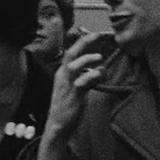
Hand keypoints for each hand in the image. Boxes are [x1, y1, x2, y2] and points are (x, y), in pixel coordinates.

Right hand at [36, 32, 109, 159]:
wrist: (57, 126)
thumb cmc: (69, 106)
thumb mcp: (77, 86)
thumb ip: (86, 75)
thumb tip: (101, 67)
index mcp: (63, 72)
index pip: (73, 50)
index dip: (86, 40)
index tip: (100, 34)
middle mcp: (63, 75)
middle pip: (71, 53)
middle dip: (86, 41)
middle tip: (100, 35)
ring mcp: (67, 85)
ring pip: (73, 66)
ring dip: (87, 59)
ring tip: (100, 57)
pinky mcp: (73, 96)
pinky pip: (82, 83)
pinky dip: (92, 76)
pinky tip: (101, 74)